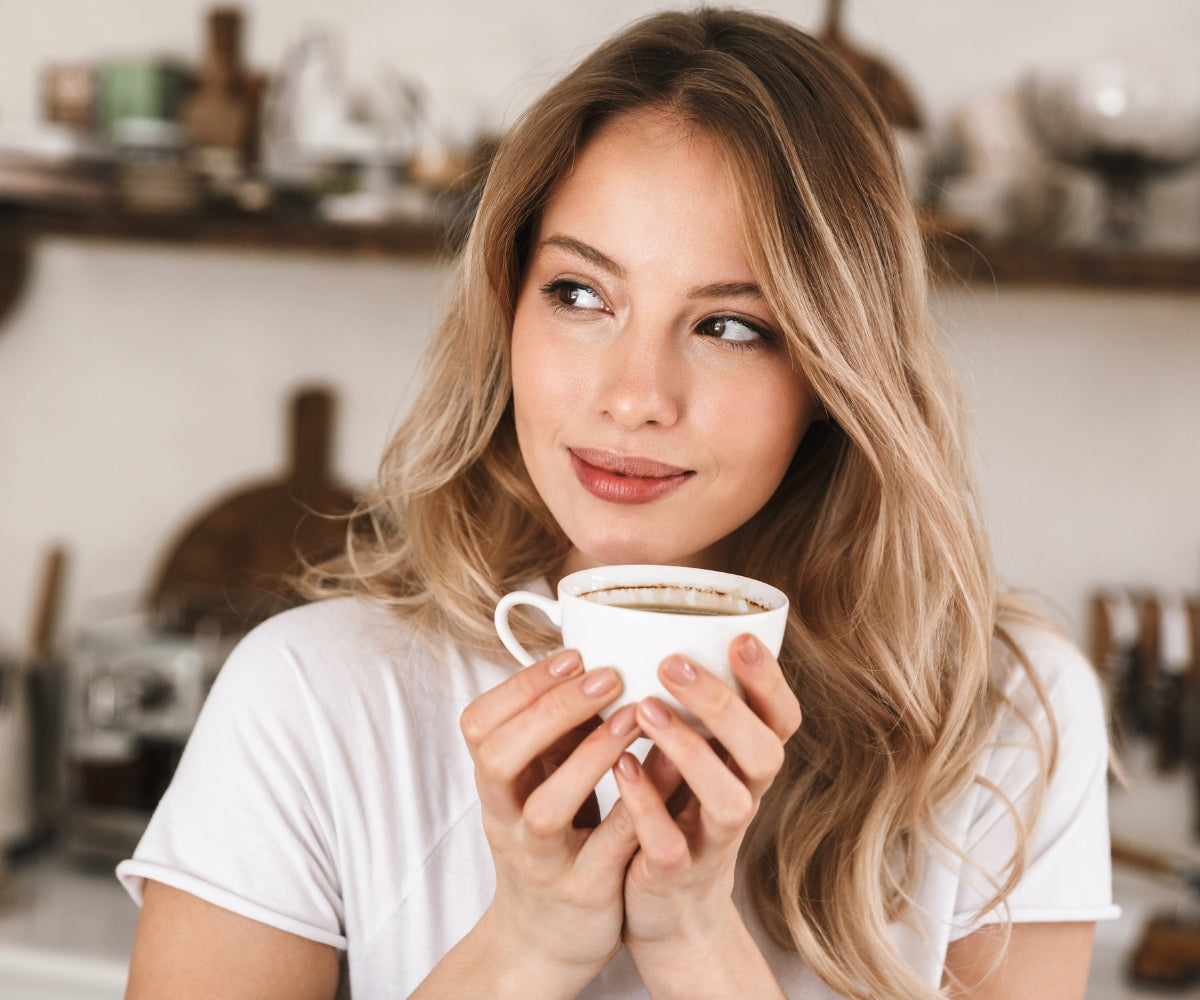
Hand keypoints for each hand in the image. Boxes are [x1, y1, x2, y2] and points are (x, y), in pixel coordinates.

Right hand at [458, 649, 643, 991]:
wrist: (544, 941)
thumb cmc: (550, 843)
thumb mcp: (538, 784)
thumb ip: (556, 734)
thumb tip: (594, 660)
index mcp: (495, 785)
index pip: (479, 725)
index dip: (520, 686)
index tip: (572, 654)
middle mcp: (506, 820)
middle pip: (499, 758)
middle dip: (551, 710)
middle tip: (606, 676)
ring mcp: (541, 860)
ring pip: (545, 809)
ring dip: (589, 757)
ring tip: (634, 718)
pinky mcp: (582, 892)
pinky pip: (606, 848)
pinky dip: (634, 808)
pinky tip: (667, 771)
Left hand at [613, 634, 800, 991]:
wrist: (670, 912)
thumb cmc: (679, 813)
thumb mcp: (695, 758)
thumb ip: (689, 709)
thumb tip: (655, 629)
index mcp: (748, 763)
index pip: (782, 717)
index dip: (770, 680)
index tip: (740, 638)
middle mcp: (744, 797)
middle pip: (764, 752)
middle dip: (723, 705)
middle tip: (672, 664)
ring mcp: (714, 840)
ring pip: (730, 801)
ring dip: (689, 752)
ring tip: (644, 711)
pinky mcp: (677, 874)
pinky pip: (670, 843)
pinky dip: (647, 805)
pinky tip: (622, 768)